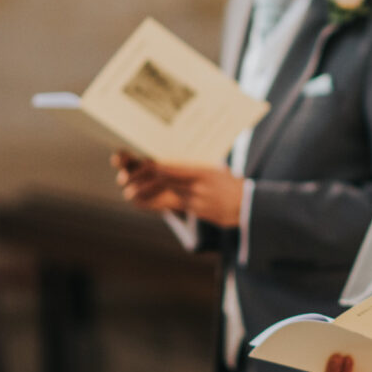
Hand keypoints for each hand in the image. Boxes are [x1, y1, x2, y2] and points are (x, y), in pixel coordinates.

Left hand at [111, 151, 244, 226]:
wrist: (248, 205)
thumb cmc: (230, 183)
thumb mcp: (214, 169)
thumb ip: (193, 166)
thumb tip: (168, 161)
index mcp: (201, 170)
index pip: (169, 168)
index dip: (149, 167)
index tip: (135, 164)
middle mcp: (197, 185)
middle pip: (162, 181)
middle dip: (140, 180)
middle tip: (123, 179)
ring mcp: (196, 200)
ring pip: (163, 194)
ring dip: (144, 193)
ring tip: (129, 193)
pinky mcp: (196, 211)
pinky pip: (171, 205)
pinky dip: (154, 203)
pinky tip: (142, 202)